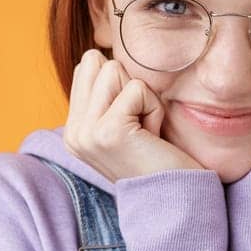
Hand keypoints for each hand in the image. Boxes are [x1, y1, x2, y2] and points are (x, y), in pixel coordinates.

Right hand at [63, 49, 202, 181]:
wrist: (178, 199)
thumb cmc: (162, 158)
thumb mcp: (127, 123)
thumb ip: (108, 94)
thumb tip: (99, 51)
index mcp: (74, 129)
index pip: (87, 67)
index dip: (122, 84)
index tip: (134, 121)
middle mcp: (73, 131)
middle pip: (99, 63)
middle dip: (132, 87)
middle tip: (143, 126)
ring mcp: (86, 132)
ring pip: (115, 70)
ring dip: (145, 98)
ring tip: (148, 131)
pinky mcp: (108, 132)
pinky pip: (137, 89)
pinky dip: (154, 109)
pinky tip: (154, 137)